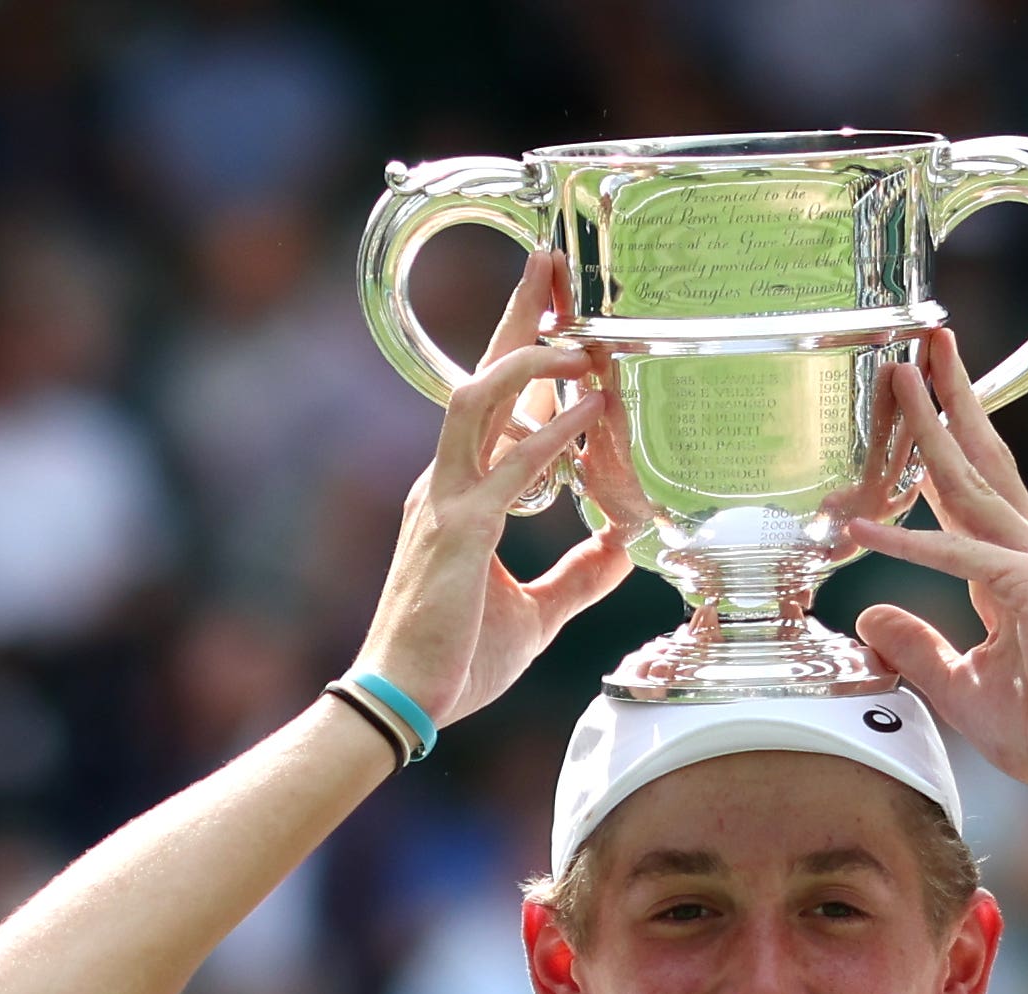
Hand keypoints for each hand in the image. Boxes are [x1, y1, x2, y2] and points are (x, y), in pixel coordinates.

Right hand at [350, 251, 631, 726]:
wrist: (405, 701)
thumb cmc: (457, 659)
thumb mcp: (536, 614)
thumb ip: (577, 576)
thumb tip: (622, 548)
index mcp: (458, 493)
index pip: (491, 403)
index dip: (523, 351)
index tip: (558, 307)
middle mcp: (445, 482)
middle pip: (480, 375)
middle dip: (516, 315)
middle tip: (552, 258)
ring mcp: (447, 500)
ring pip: (480, 400)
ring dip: (531, 361)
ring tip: (582, 338)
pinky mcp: (458, 531)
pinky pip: (507, 469)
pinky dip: (548, 435)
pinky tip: (586, 414)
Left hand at [849, 328, 1027, 814]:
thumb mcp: (961, 686)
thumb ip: (918, 646)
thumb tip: (869, 615)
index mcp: (1016, 572)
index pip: (970, 494)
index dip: (938, 446)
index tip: (915, 404)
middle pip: (981, 461)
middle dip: (948, 400)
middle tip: (919, 345)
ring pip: (973, 484)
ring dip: (932, 430)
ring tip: (901, 379)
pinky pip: (961, 557)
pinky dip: (911, 539)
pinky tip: (865, 526)